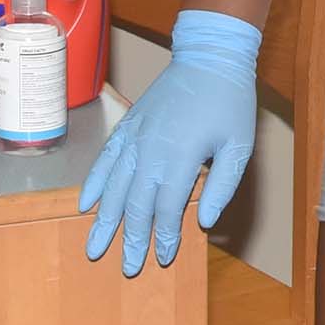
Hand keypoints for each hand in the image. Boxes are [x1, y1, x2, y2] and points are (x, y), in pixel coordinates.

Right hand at [79, 8, 261, 276]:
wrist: (209, 56)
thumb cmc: (229, 102)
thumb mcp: (239, 145)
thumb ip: (223, 186)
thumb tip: (205, 223)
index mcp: (181, 159)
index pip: (168, 210)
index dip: (164, 237)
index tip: (162, 260)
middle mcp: (151, 152)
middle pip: (135, 205)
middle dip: (131, 240)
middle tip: (127, 268)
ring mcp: (135, 138)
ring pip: (113, 188)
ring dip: (104, 221)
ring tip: (94, 248)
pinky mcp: (128, 127)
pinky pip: (105, 160)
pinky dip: (93, 184)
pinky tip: (85, 205)